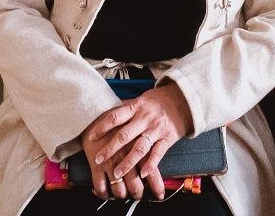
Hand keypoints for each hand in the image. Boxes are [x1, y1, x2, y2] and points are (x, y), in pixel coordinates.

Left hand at [86, 83, 193, 200]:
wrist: (184, 100)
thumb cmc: (158, 101)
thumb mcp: (141, 100)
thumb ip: (126, 108)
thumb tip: (104, 111)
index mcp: (136, 107)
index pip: (115, 116)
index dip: (102, 127)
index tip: (91, 137)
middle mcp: (145, 118)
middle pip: (125, 135)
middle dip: (110, 149)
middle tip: (98, 159)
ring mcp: (157, 129)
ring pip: (140, 148)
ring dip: (127, 162)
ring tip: (116, 174)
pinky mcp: (168, 138)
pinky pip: (158, 153)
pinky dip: (150, 164)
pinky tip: (143, 174)